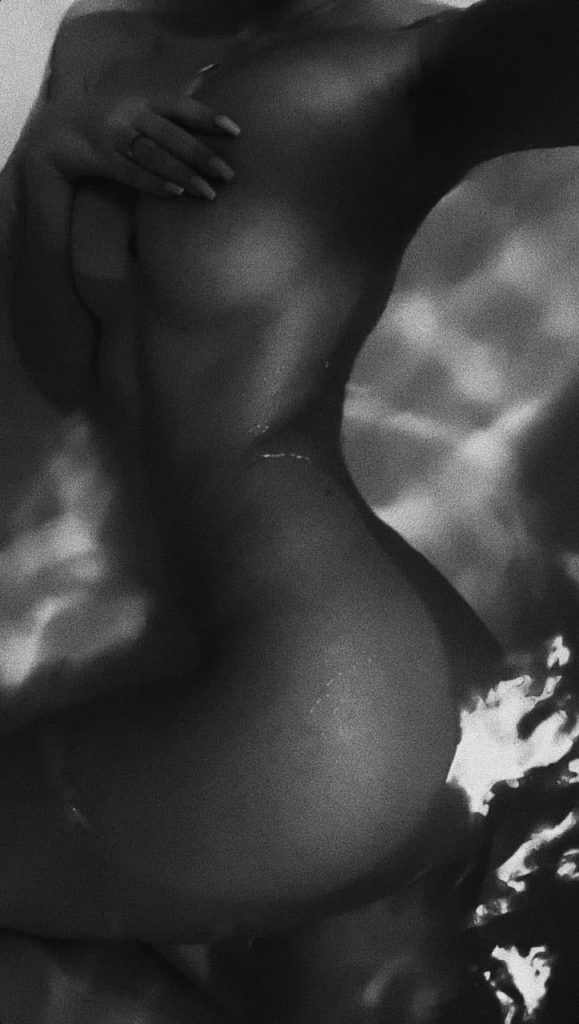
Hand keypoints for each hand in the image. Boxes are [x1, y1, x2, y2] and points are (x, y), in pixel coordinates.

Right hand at [23, 83, 239, 199]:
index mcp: (143, 100)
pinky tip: (176, 194)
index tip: (236, 131)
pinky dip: (155, 183)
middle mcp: (130, 114)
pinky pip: (132, 173)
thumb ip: (167, 120)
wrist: (58, 134)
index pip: (181, 106)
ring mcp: (115, 135)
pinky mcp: (102, 157)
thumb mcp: (137, 113)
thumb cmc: (110, 126)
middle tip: (228, 174)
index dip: (208, 116)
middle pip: (172, 134)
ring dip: (183, 174)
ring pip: (155, 155)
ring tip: (208, 192)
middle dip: (202, 154)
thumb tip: (209, 135)